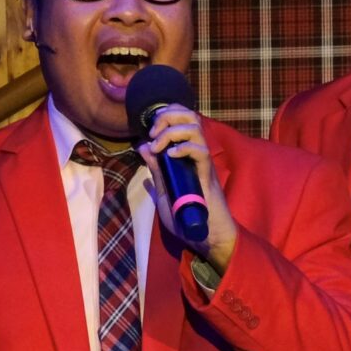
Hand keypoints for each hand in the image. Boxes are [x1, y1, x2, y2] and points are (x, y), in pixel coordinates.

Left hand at [137, 106, 239, 271]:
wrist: (204, 237)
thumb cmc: (187, 218)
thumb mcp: (164, 191)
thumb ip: (156, 170)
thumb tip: (143, 147)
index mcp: (186, 155)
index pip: (182, 120)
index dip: (167, 114)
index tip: (151, 128)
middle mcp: (196, 154)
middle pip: (190, 116)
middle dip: (168, 115)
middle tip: (154, 131)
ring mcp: (203, 163)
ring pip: (195, 128)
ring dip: (172, 130)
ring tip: (160, 145)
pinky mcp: (207, 175)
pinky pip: (200, 151)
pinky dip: (184, 147)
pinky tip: (171, 155)